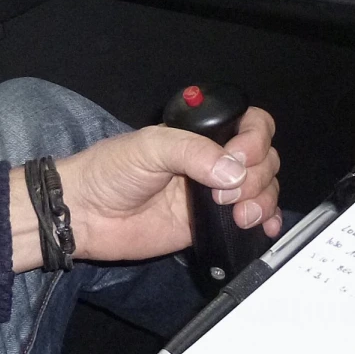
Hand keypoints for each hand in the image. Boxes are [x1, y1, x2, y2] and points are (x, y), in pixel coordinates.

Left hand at [10, 107, 280, 270]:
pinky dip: (268, 221)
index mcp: (206, 133)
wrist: (87, 216)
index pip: (254, 125)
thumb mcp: (150, 147)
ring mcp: (220, 194)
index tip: (237, 159)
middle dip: (256, 177)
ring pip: (265, 189)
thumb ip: (193, 153)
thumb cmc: (111, 171)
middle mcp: (219, 160)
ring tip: (239, 216)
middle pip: (266, 160)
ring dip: (263, 201)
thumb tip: (235, 172)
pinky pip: (256, 220)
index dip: (255, 141)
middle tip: (225, 195)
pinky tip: (263, 228)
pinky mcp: (216, 225)